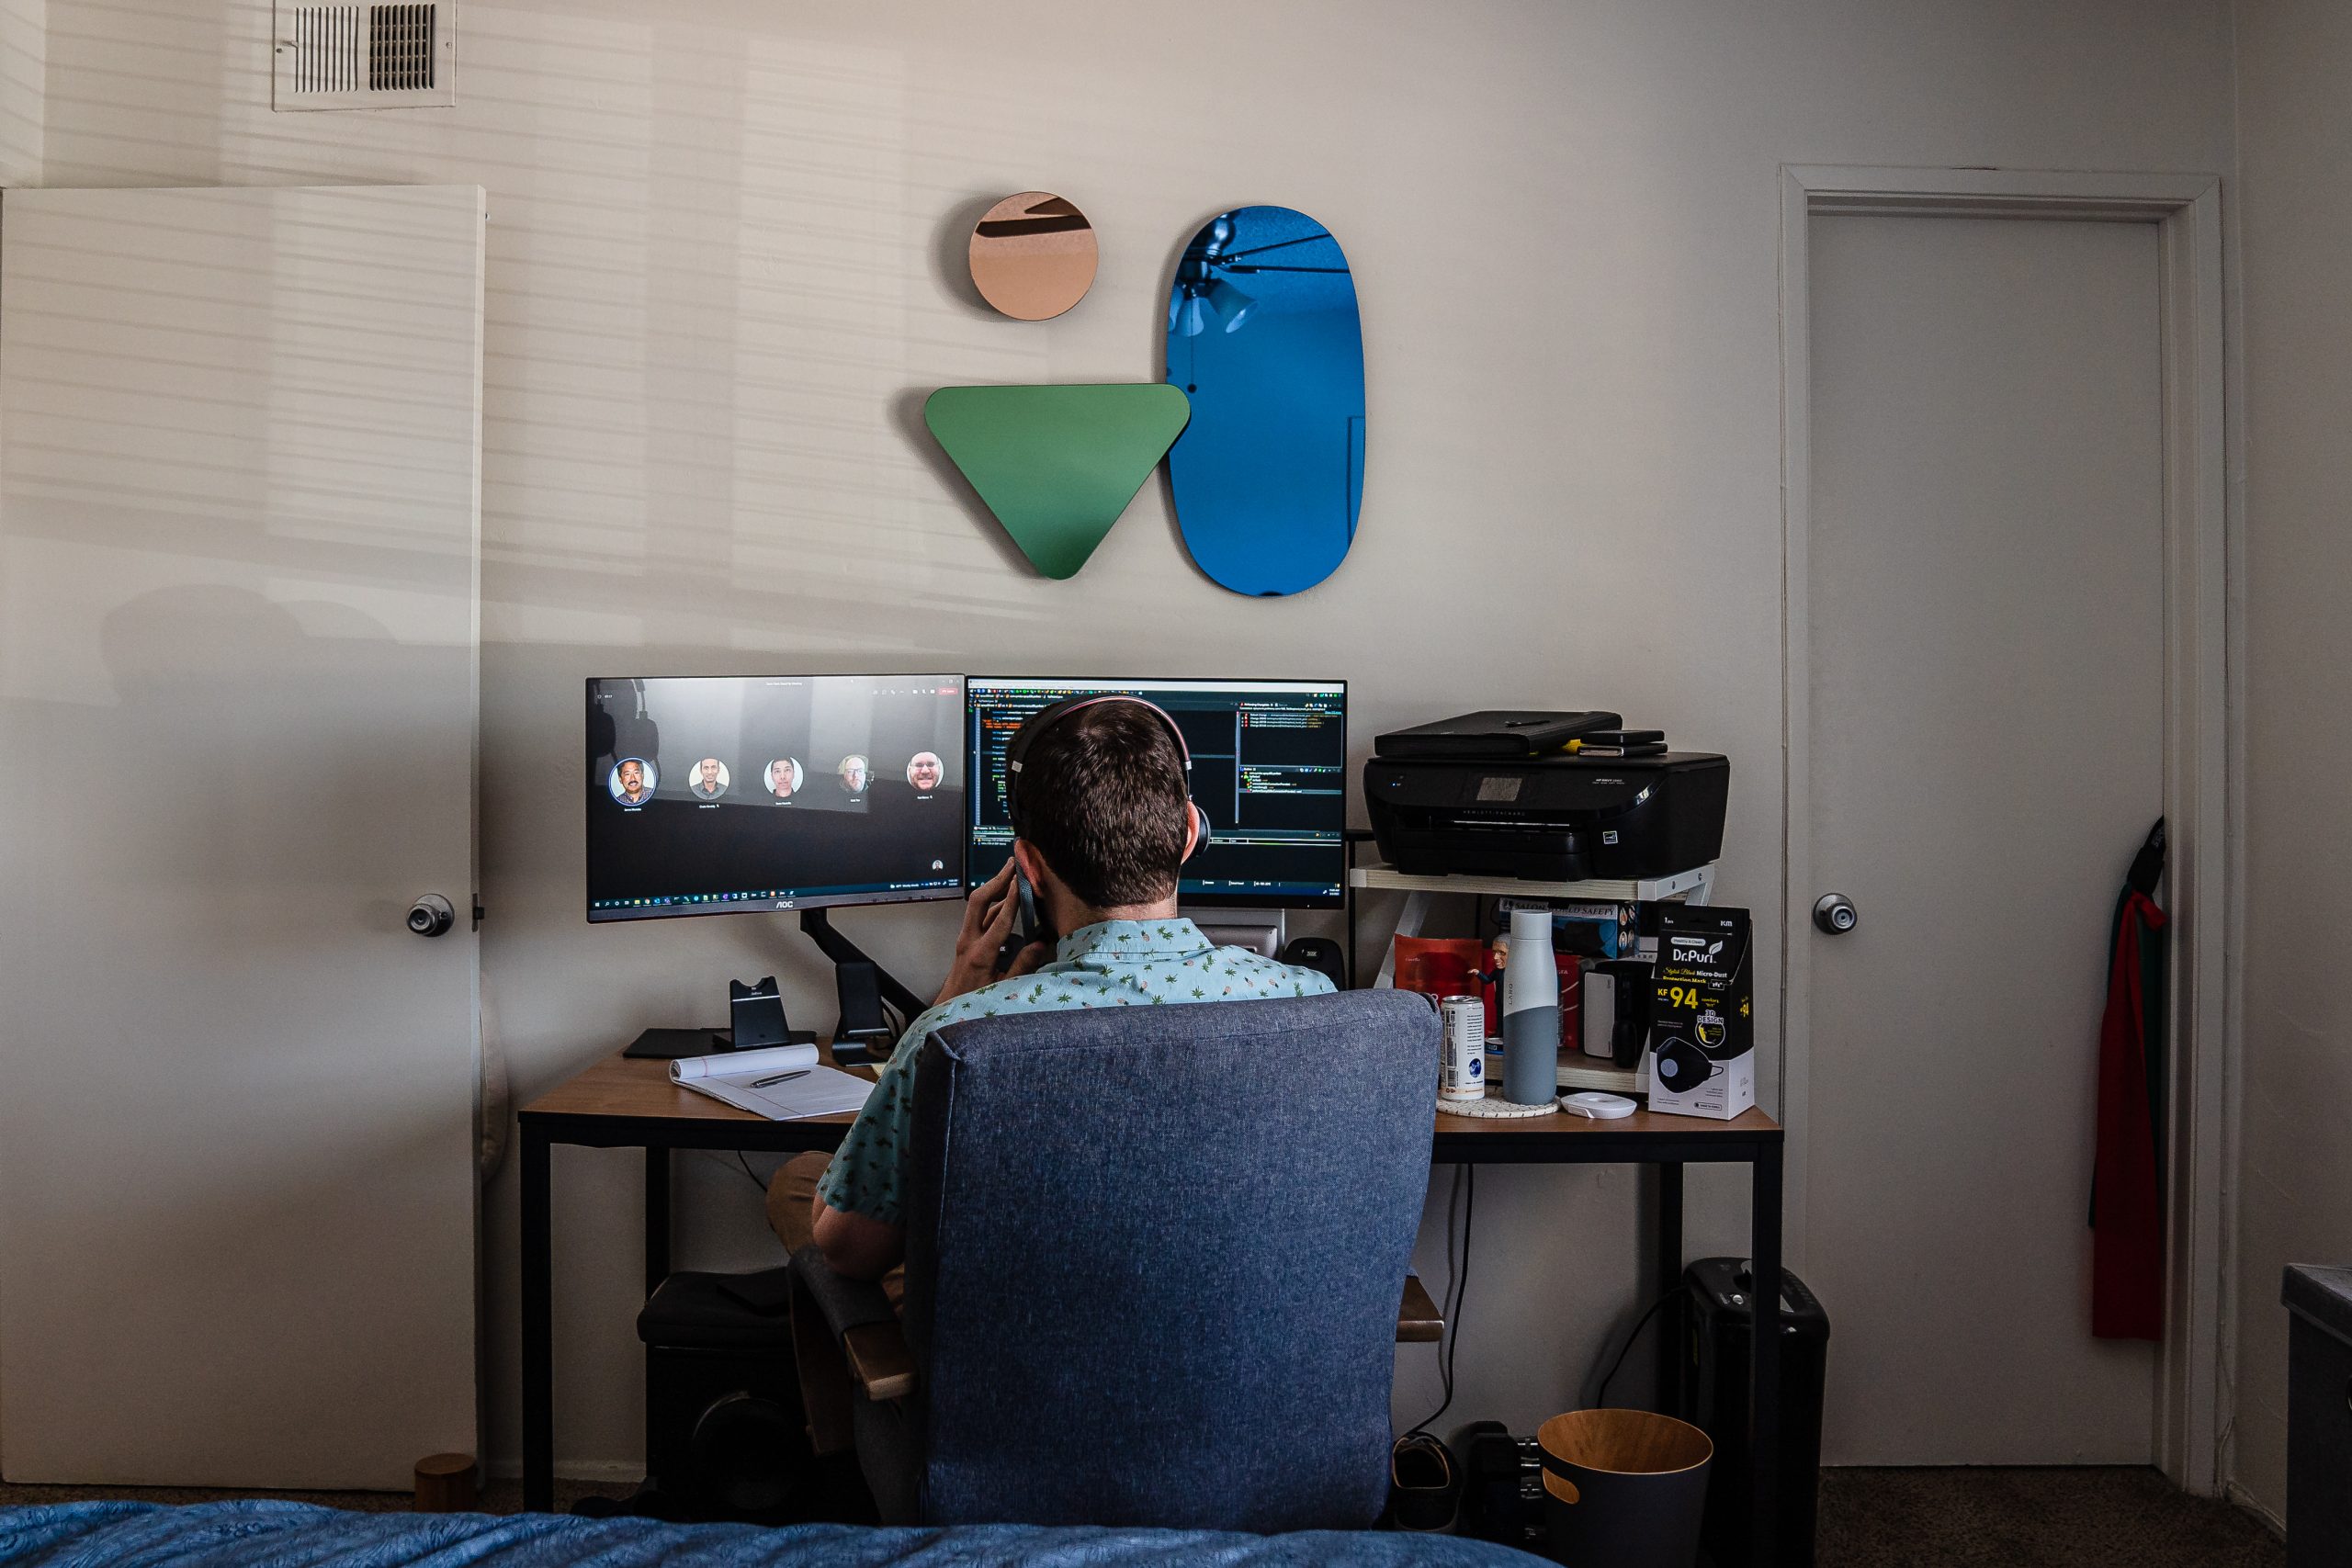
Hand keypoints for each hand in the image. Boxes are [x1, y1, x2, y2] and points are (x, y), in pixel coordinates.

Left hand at [934, 862, 1023, 1006]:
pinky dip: (994, 903)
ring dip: (995, 888)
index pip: (999, 919)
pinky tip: (1006, 898)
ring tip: (1012, 873)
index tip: (1021, 879)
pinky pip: (981, 916)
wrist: (950, 1009)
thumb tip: (1041, 943)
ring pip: (979, 906)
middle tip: (1012, 863)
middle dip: (996, 880)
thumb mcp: (1004, 989)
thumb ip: (1023, 966)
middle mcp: (969, 941)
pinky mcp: (967, 940)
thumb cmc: (976, 1003)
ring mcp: (966, 939)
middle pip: (979, 901)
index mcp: (981, 954)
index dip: (1012, 898)